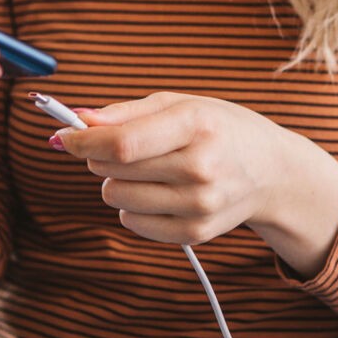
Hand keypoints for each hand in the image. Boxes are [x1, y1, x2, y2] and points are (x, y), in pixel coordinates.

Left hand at [53, 92, 293, 243]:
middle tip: (123, 146)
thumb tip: (78, 119)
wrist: (272, 172)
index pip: (122, 143)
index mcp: (197, 125)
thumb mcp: (181, 104)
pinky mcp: (195, 232)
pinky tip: (158, 192)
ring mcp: (199, 204)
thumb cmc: (220, 129)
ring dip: (117, 181)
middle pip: (113, 170)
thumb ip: (126, 112)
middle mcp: (201, 168)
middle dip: (100, 155)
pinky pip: (132, 222)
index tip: (64, 135)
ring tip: (147, 170)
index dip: (83, 140)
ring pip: (116, 197)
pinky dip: (133, 207)